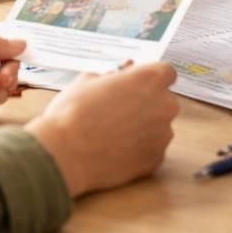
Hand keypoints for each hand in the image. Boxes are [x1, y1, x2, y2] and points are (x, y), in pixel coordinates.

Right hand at [25, 62, 178, 196]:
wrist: (65, 152)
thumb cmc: (73, 113)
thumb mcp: (89, 80)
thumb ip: (114, 74)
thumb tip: (123, 72)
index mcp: (150, 79)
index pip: (166, 72)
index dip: (150, 77)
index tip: (137, 83)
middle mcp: (164, 105)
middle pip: (164, 100)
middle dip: (147, 102)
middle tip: (119, 108)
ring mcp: (162, 135)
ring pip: (158, 126)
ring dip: (143, 126)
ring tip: (113, 131)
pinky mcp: (156, 160)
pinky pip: (152, 149)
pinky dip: (139, 148)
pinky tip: (116, 148)